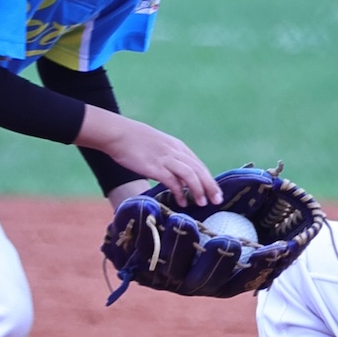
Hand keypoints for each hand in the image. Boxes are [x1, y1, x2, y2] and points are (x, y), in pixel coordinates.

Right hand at [78, 108, 220, 208]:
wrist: (119, 134)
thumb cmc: (137, 142)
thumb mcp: (160, 148)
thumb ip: (171, 160)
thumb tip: (178, 179)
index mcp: (178, 147)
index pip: (199, 165)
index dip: (209, 179)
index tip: (216, 192)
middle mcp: (176, 152)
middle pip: (199, 170)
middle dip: (210, 186)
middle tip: (217, 200)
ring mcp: (166, 159)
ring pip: (190, 174)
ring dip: (199, 189)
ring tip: (202, 202)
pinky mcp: (155, 166)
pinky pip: (172, 181)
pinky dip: (180, 192)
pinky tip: (182, 201)